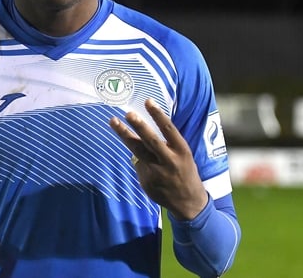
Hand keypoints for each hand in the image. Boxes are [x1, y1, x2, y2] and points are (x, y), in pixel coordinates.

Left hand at [109, 98, 207, 219]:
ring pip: (138, 151)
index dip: (158, 114)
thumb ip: (165, 145)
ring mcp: (157, 172)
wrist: (189, 202)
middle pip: (151, 140)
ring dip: (125, 135)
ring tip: (114, 121)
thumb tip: (141, 133)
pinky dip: (139, 161)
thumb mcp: (182, 155)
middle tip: (128, 113)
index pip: (169, 129)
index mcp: (181, 151)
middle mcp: (169, 160)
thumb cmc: (184, 171)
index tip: (148, 101)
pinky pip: (138, 165)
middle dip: (139, 126)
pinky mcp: (147, 181)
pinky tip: (147, 165)